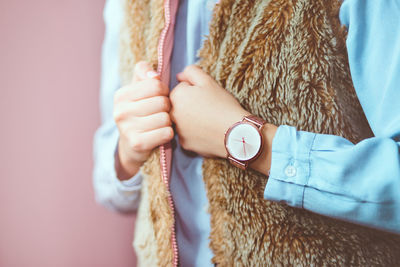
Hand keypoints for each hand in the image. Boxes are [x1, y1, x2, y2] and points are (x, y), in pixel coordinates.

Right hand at [113, 61, 173, 179]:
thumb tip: (154, 75)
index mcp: (121, 95)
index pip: (155, 84)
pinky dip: (168, 134)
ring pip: (165, 118)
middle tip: (161, 112)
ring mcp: (127, 129)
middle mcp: (121, 111)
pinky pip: (166, 133)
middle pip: (162, 102)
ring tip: (160, 123)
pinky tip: (161, 134)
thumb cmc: (139, 112)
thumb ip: (143, 72)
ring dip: (168, 121)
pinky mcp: (138, 144)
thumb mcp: (137, 89)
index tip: (159, 97)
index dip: (163, 90)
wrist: (131, 145)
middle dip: (167, 107)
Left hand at [170, 65, 249, 157]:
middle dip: (190, 105)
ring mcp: (177, 131)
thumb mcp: (208, 81)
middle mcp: (171, 114)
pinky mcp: (185, 144)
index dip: (195, 91)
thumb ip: (191, 72)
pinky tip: (208, 132)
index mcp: (176, 96)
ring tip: (209, 120)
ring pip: (182, 121)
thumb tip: (179, 76)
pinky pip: (188, 136)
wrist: (236, 132)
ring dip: (191, 120)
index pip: (181, 89)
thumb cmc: (223, 105)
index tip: (207, 97)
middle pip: (179, 106)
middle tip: (209, 108)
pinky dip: (195, 134)